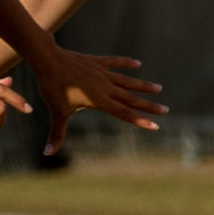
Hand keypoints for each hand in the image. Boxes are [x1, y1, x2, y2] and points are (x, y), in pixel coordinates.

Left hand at [30, 48, 166, 156]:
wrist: (48, 60)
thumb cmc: (53, 87)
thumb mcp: (57, 113)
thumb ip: (57, 134)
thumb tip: (48, 153)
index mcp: (99, 100)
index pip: (124, 113)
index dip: (140, 120)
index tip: (155, 126)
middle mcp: (105, 87)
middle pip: (131, 98)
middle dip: (149, 105)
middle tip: (165, 109)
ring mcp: (102, 73)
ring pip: (127, 81)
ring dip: (143, 85)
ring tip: (159, 88)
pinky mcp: (96, 62)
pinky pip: (115, 62)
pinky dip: (126, 63)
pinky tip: (138, 64)